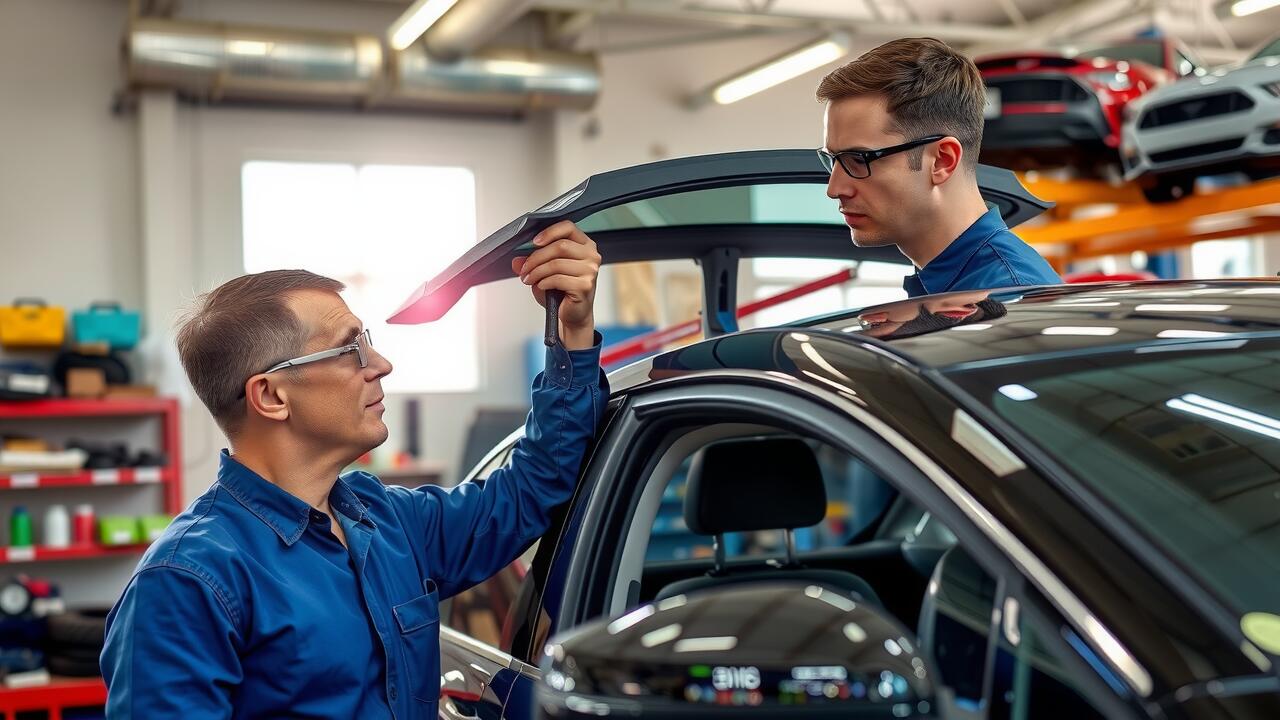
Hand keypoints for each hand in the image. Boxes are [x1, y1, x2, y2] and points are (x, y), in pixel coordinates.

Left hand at [511, 220, 600, 349]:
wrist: (573, 314)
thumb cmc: (562, 291)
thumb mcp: (543, 272)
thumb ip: (530, 263)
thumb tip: (516, 261)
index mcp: (584, 245)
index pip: (568, 227)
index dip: (549, 232)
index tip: (534, 242)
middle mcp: (591, 255)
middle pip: (560, 246)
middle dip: (536, 257)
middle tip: (525, 268)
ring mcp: (591, 271)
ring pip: (556, 263)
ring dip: (537, 272)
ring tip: (529, 279)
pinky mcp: (586, 286)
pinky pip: (558, 279)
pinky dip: (544, 282)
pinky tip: (541, 286)